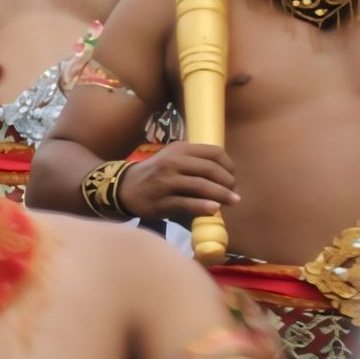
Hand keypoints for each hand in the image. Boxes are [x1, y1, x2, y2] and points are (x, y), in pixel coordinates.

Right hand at [107, 141, 235, 224]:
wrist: (126, 187)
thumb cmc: (156, 173)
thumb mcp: (173, 158)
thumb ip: (195, 161)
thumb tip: (226, 173)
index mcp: (180, 149)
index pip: (214, 152)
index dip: (228, 165)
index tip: (232, 176)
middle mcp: (173, 162)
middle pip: (210, 169)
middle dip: (227, 181)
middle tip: (233, 191)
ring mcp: (166, 181)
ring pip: (201, 185)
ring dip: (221, 194)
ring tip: (233, 201)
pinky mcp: (161, 201)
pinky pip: (187, 203)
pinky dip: (203, 206)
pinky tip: (214, 209)